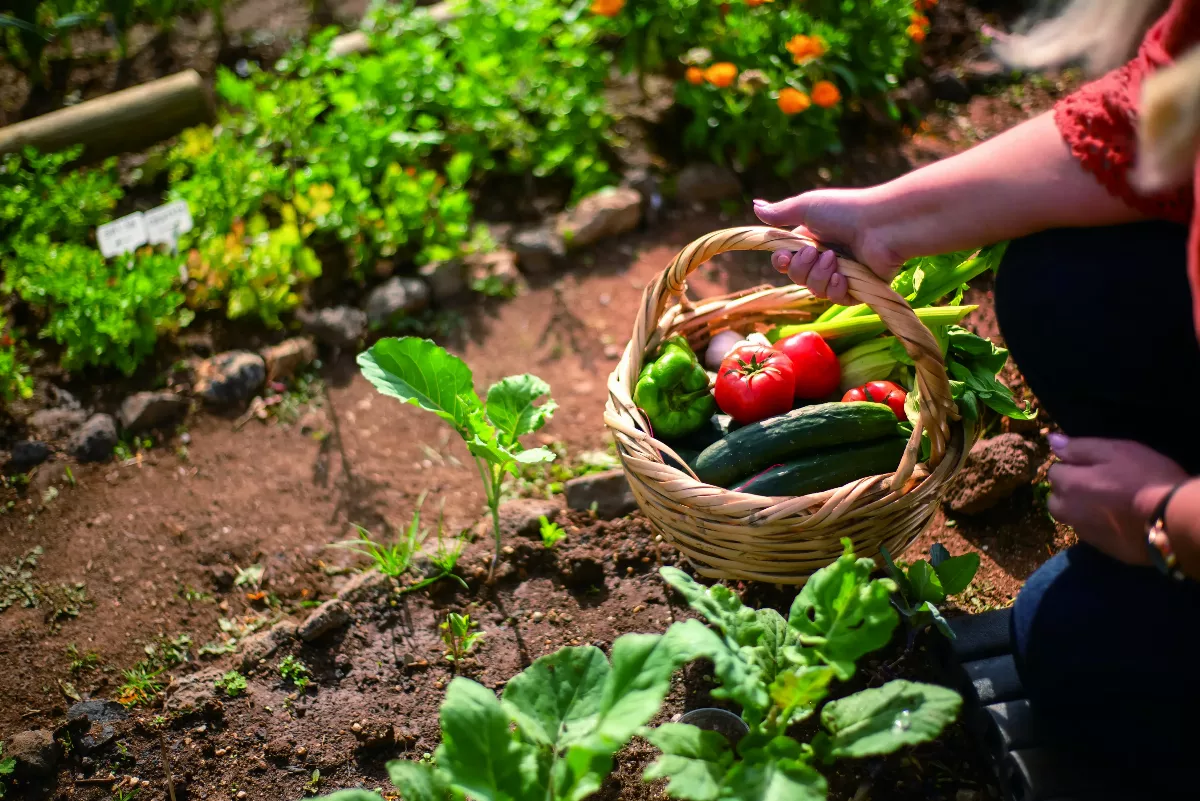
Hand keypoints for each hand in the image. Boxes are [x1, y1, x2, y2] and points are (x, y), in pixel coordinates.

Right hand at [753, 188, 905, 305]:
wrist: (882, 224)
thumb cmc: (846, 211)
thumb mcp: (807, 207)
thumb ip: (780, 212)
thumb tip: (755, 205)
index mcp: (811, 241)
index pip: (786, 261)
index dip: (781, 263)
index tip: (783, 258)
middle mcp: (825, 258)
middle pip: (797, 278)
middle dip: (801, 268)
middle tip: (816, 253)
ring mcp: (842, 274)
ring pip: (814, 290)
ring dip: (819, 276)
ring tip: (835, 260)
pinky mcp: (858, 289)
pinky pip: (836, 299)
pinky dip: (836, 289)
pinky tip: (843, 278)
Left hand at [1047, 433, 1188, 564]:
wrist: (1172, 520)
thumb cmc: (1145, 478)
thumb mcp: (1114, 451)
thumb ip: (1079, 448)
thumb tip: (1052, 440)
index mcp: (1069, 485)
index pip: (1054, 471)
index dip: (1071, 465)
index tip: (1091, 465)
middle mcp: (1069, 511)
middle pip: (1056, 499)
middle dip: (1067, 491)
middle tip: (1096, 484)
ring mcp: (1085, 533)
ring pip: (1070, 518)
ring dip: (1079, 509)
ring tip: (1106, 503)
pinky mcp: (1102, 549)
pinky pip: (1090, 533)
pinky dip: (1096, 525)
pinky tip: (1116, 519)